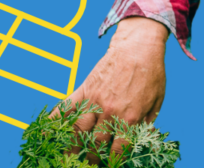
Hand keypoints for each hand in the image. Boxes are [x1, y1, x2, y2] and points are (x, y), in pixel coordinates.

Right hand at [56, 17, 167, 160]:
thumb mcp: (156, 102)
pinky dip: (55, 120)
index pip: (118, 148)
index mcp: (130, 116)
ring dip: (73, 147)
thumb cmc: (151, 74)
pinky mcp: (84, 89)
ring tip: (70, 157)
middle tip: (90, 164)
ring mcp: (94, 100)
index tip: (110, 164)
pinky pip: (65, 107)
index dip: (114, 160)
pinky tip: (47, 132)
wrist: (139, 47)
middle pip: (95, 143)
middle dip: (92, 158)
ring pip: (78, 130)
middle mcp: (109, 111)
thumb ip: (147, 123)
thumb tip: (140, 141)